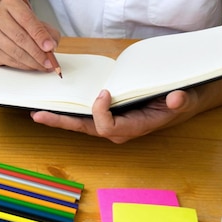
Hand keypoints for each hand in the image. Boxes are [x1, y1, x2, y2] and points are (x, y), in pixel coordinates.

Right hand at [0, 0, 60, 70]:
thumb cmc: (16, 22)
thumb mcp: (33, 19)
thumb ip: (47, 31)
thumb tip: (51, 46)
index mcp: (9, 3)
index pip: (27, 19)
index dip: (40, 35)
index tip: (50, 47)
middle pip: (20, 37)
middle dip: (37, 52)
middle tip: (49, 61)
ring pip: (14, 51)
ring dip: (31, 61)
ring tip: (42, 65)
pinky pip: (8, 60)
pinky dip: (22, 65)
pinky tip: (30, 65)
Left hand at [30, 88, 198, 142]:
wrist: (179, 103)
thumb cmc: (178, 101)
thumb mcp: (184, 99)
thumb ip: (179, 101)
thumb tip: (175, 97)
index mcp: (133, 127)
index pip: (107, 126)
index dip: (100, 111)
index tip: (104, 91)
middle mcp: (118, 130)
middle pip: (84, 129)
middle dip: (62, 122)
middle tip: (38, 115)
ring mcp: (111, 124)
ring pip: (81, 125)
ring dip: (60, 119)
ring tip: (38, 113)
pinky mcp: (107, 117)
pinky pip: (85, 117)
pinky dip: (69, 113)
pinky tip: (53, 107)